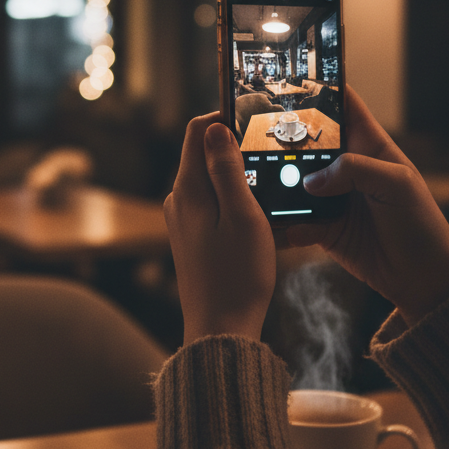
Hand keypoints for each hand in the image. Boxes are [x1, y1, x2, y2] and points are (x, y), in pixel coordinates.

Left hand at [164, 113, 276, 344]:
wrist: (221, 331)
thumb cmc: (237, 276)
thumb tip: (216, 127)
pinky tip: (257, 212)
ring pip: (209, 179)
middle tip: (271, 149)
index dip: (225, 117)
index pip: (198, 131)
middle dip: (234, 145)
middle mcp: (177, 200)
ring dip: (236, 174)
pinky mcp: (191, 237)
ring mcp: (182, 220)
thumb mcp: (243, 216)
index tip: (256, 119)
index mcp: (187, 189)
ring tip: (270, 181)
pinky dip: (232, 197)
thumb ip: (228, 169)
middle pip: (203, 153)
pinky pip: (211, 202)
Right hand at [277, 87, 448, 325]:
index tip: (292, 77)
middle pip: (308, 141)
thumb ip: (356, 170)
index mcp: (369, 146)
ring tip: (254, 175)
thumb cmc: (421, 224)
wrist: (423, 279)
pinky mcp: (322, 227)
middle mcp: (346, 168)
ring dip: (278, 180)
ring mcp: (332, 197)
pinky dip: (282, 220)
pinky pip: (294, 218)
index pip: (344, 106)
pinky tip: (271, 218)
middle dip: (283, 135)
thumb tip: (312, 178)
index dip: (322, 88)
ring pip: (295, 180)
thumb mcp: (397, 185)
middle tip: (254, 130)